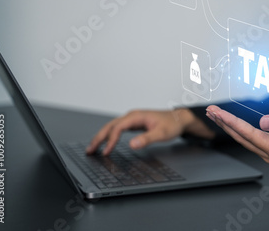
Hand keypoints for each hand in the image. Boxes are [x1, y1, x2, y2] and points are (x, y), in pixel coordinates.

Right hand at [86, 109, 214, 154]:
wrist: (178, 119)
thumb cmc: (171, 124)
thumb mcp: (162, 133)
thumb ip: (147, 139)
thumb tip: (132, 145)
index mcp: (136, 116)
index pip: (118, 127)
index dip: (111, 140)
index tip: (106, 152)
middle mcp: (132, 116)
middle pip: (110, 126)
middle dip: (99, 138)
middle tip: (90, 150)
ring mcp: (132, 119)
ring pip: (112, 127)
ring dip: (102, 137)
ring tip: (93, 149)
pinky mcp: (134, 124)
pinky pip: (117, 130)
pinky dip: (109, 136)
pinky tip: (106, 144)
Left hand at [206, 105, 268, 162]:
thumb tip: (264, 122)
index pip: (250, 134)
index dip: (233, 123)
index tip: (220, 114)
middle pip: (241, 137)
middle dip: (224, 123)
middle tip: (210, 110)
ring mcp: (268, 150)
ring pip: (242, 137)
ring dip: (227, 125)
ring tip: (214, 114)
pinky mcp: (268, 145)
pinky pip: (247, 136)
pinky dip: (235, 127)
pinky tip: (228, 120)